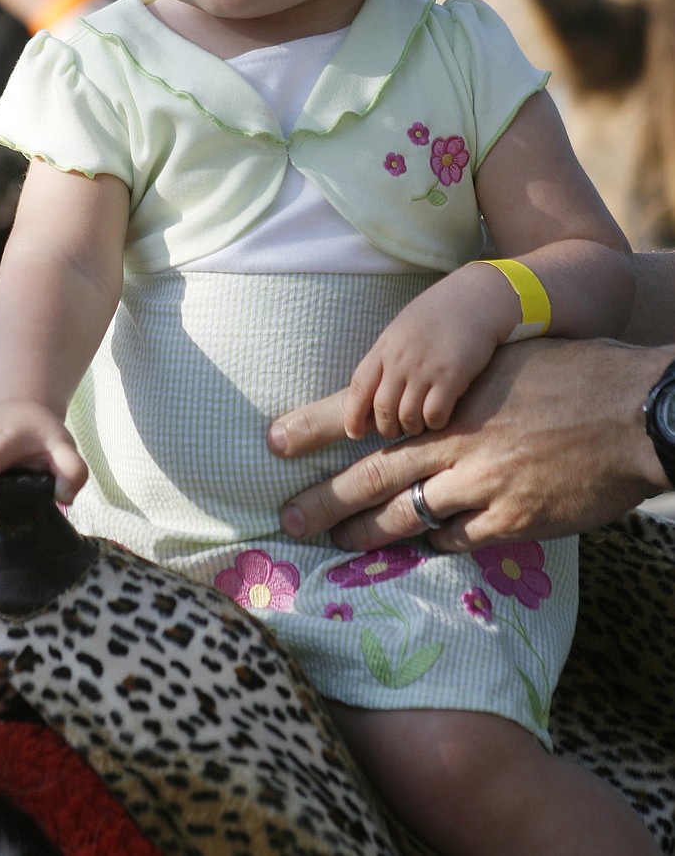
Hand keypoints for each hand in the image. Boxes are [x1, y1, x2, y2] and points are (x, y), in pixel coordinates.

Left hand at [268, 338, 671, 551]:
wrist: (637, 412)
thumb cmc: (576, 373)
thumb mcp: (505, 363)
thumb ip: (458, 390)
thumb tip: (424, 403)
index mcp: (446, 398)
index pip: (364, 413)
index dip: (313, 426)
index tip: (272, 439)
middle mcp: (453, 442)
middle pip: (370, 478)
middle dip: (322, 500)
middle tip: (285, 517)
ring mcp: (481, 486)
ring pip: (405, 517)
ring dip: (366, 534)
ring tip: (336, 545)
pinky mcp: (512, 521)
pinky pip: (457, 539)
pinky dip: (433, 542)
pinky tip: (420, 545)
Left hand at [344, 266, 511, 438]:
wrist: (475, 298)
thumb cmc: (439, 315)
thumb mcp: (402, 330)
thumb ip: (388, 358)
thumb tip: (373, 392)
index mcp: (385, 346)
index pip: (359, 386)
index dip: (354, 415)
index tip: (354, 433)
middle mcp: (401, 358)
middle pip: (382, 408)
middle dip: (386, 428)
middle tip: (396, 431)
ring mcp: (425, 368)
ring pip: (408, 417)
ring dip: (412, 428)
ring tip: (420, 424)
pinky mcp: (452, 377)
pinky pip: (435, 415)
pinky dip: (435, 424)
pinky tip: (440, 417)